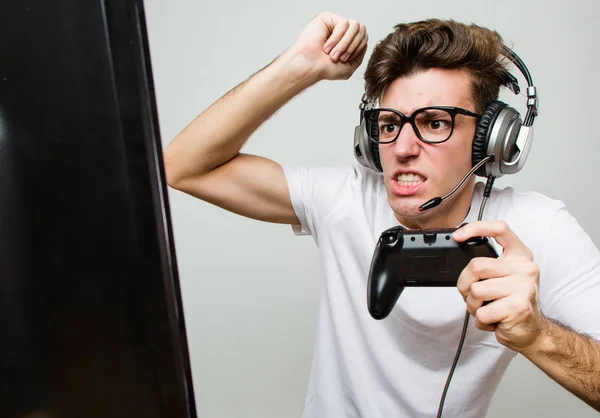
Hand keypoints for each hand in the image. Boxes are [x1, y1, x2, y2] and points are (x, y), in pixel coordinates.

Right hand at [288, 11, 367, 80]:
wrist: (310, 67)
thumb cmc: (324, 69)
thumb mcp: (349, 67)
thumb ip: (360, 56)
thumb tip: (365, 42)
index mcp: (347, 41)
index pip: (364, 37)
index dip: (357, 49)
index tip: (344, 60)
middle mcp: (342, 31)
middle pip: (362, 30)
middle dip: (352, 46)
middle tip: (338, 57)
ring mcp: (335, 23)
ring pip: (354, 26)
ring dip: (344, 43)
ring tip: (332, 53)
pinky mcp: (328, 18)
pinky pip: (344, 24)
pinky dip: (336, 38)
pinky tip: (326, 46)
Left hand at [453, 221, 543, 352]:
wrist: (531, 332)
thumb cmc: (511, 303)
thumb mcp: (503, 277)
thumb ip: (488, 265)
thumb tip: (460, 253)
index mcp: (520, 256)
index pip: (500, 229)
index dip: (476, 228)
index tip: (458, 236)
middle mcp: (525, 268)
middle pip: (476, 266)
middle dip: (465, 284)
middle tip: (473, 295)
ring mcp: (524, 287)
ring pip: (476, 291)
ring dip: (473, 306)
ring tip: (487, 309)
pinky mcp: (518, 307)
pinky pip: (482, 313)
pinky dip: (481, 321)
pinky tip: (494, 320)